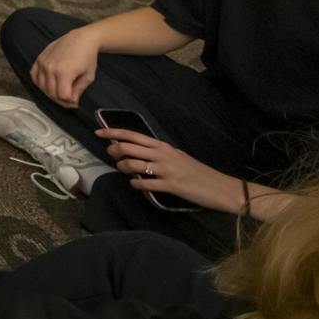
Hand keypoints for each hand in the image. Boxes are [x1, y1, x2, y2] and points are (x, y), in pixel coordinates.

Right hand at [29, 27, 99, 107]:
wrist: (81, 39)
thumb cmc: (87, 57)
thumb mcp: (88, 76)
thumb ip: (78, 90)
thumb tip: (71, 101)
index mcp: (64, 73)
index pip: (62, 96)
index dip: (69, 102)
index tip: (75, 102)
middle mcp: (50, 68)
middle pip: (51, 93)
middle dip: (61, 100)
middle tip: (69, 99)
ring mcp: (43, 63)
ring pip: (42, 87)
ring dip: (51, 93)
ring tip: (60, 91)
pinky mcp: (39, 59)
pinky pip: (34, 76)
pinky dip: (40, 83)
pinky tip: (48, 84)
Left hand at [96, 128, 243, 213]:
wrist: (220, 187)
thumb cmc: (196, 172)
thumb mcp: (176, 156)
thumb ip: (157, 153)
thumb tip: (136, 152)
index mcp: (163, 146)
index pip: (133, 135)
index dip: (114, 133)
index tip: (98, 132)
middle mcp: (163, 154)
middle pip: (129, 147)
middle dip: (114, 150)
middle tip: (110, 154)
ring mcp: (166, 170)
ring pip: (133, 165)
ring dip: (122, 168)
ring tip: (123, 170)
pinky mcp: (171, 185)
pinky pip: (145, 184)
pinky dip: (136, 184)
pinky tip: (135, 185)